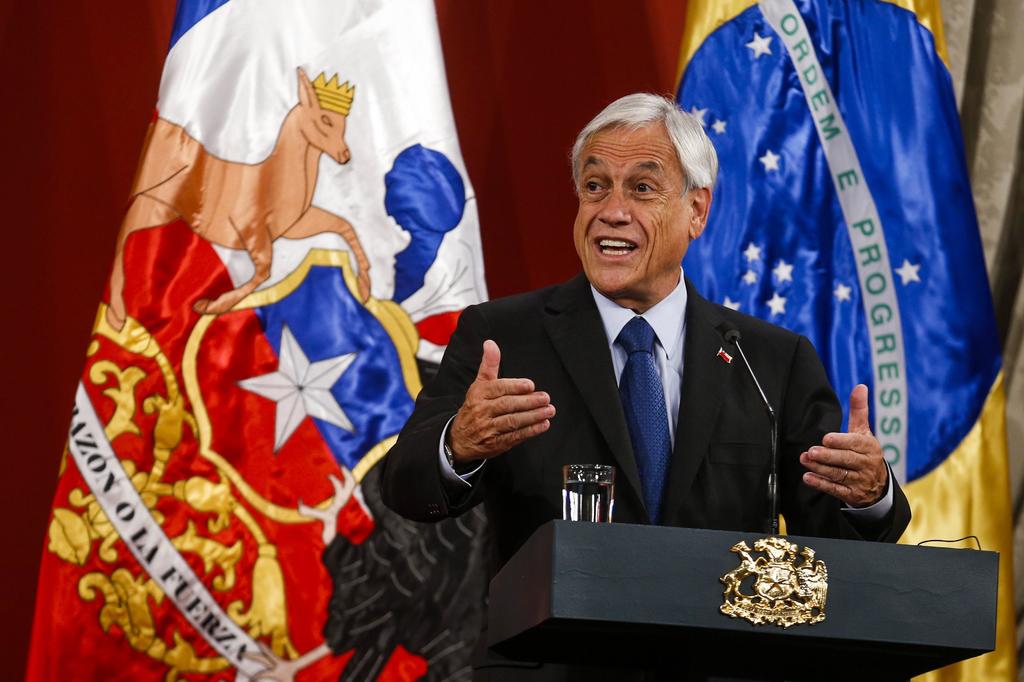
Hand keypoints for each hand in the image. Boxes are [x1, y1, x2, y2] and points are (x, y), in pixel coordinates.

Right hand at [449, 340, 554, 463]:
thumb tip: (490, 344)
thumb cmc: (474, 407)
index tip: (530, 385)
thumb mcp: (479, 384)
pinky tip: (542, 425)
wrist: (459, 439)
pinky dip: (530, 431)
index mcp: (478, 394)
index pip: (497, 388)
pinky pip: (515, 436)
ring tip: (548, 411)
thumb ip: (489, 365)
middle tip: (545, 398)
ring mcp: (488, 428)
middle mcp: (482, 411)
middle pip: (507, 405)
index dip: (514, 386)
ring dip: (533, 416)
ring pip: (512, 421)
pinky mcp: (496, 443)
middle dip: (528, 402)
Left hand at [800, 384, 887, 506]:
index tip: (826, 439)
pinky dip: (821, 484)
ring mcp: (859, 481)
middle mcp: (866, 464)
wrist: (878, 485)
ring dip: (820, 469)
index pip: (855, 444)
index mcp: (869, 447)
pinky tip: (808, 478)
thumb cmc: (865, 452)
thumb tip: (860, 386)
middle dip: (827, 456)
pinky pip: (836, 490)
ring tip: (805, 460)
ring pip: (839, 474)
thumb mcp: (864, 432)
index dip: (841, 441)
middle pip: (846, 460)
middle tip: (811, 451)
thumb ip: (859, 410)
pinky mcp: (851, 494)